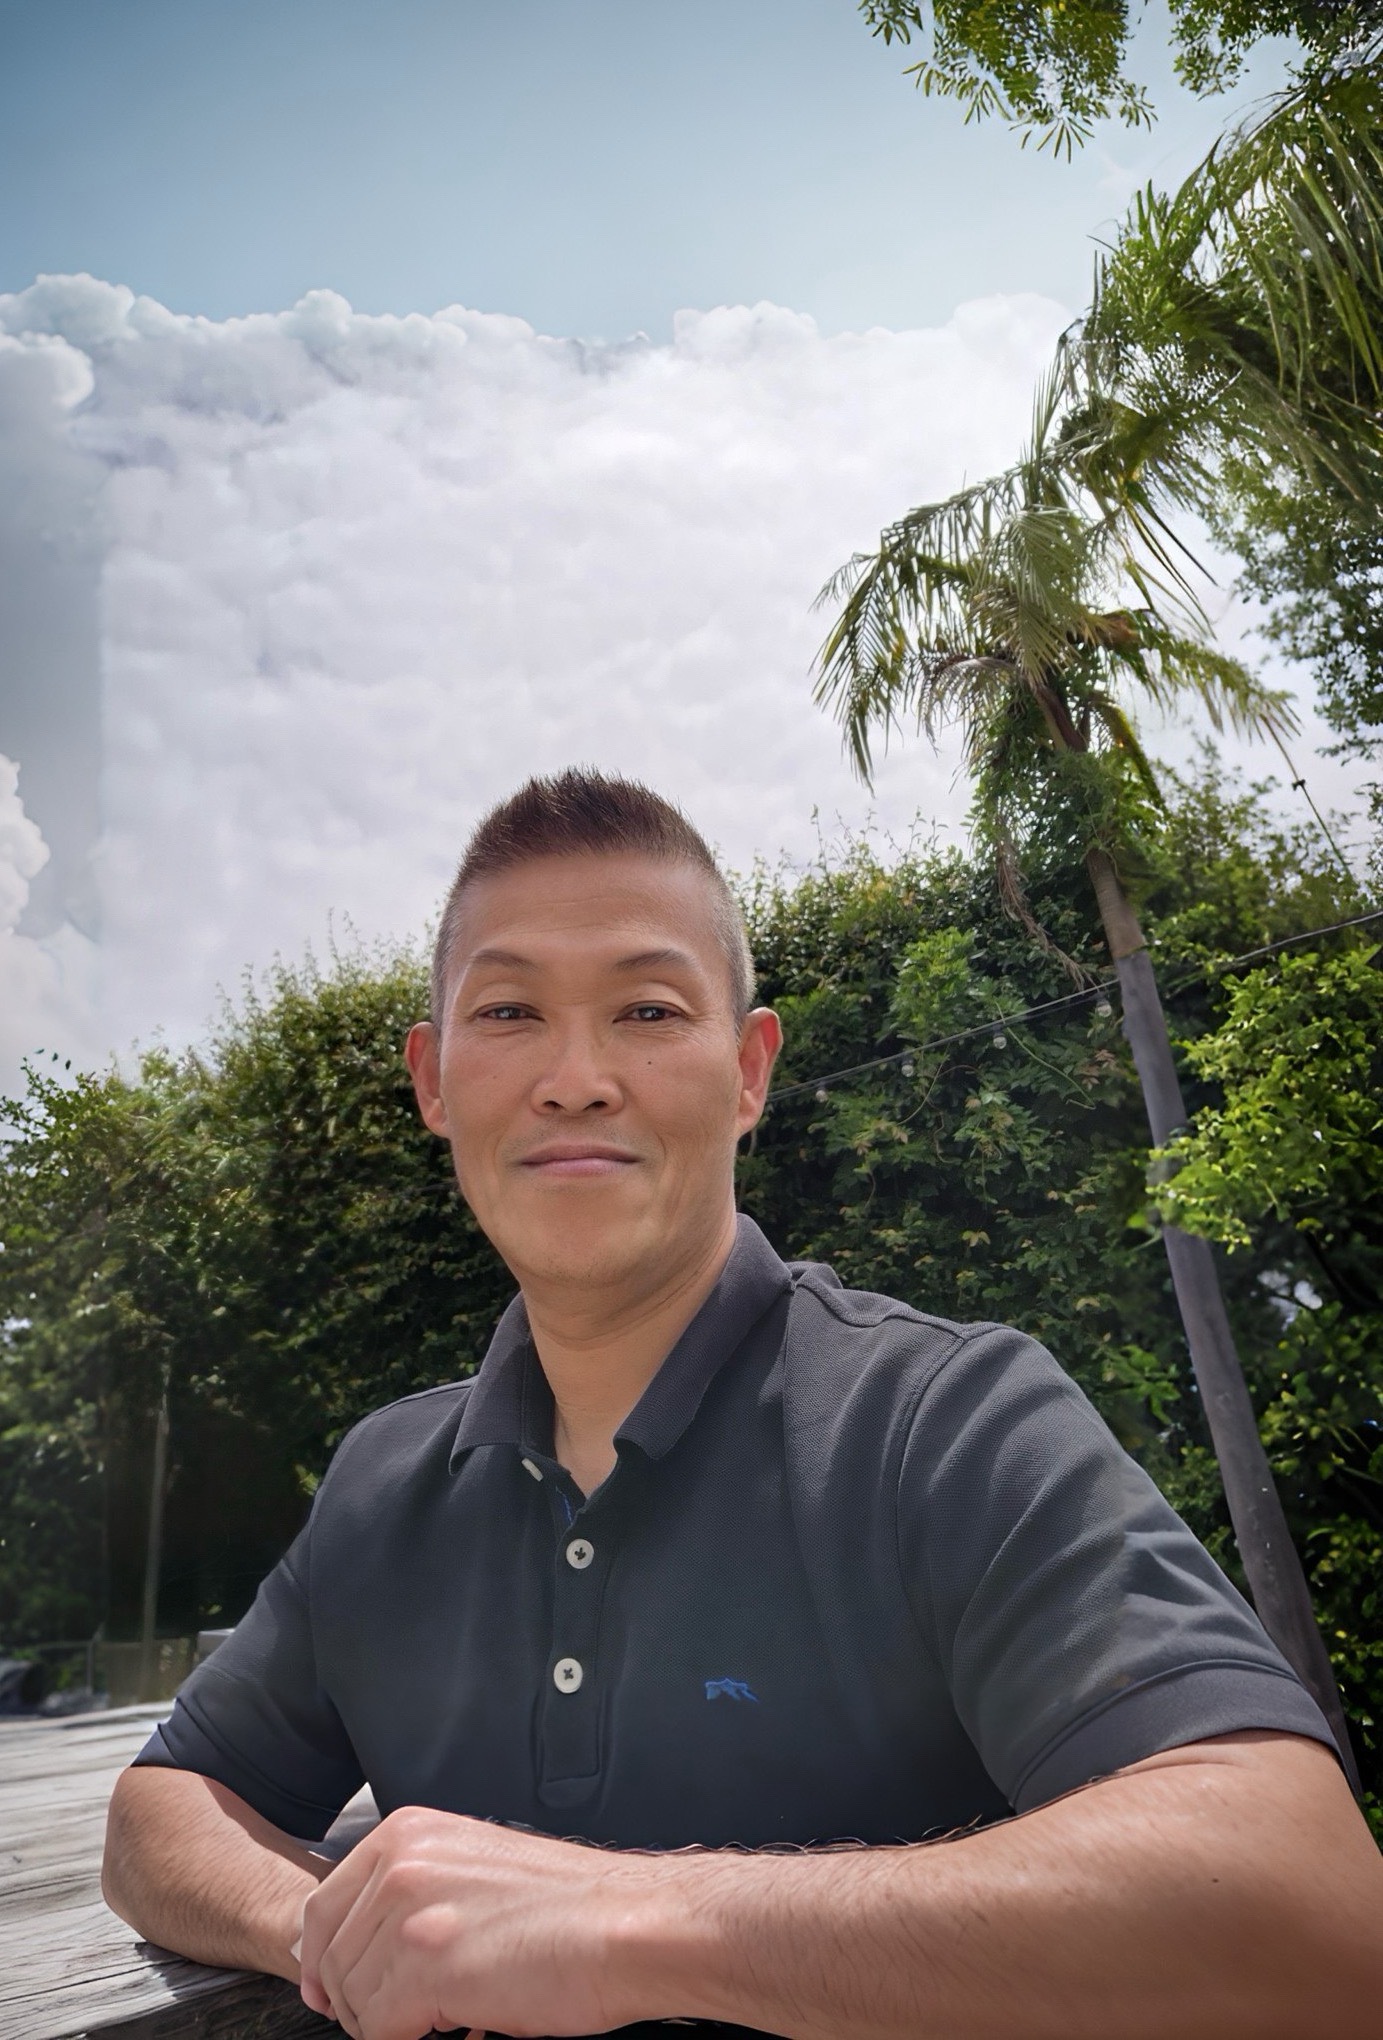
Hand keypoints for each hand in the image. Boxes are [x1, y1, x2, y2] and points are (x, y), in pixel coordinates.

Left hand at [296, 1805, 661, 2039]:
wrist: (627, 1925)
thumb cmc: (567, 1907)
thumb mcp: (471, 1867)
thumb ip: (411, 1888)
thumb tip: (357, 1947)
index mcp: (408, 1832)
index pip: (322, 1909)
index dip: (324, 1963)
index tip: (332, 1993)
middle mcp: (400, 1863)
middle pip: (331, 1959)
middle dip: (358, 2000)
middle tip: (404, 2016)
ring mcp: (410, 1913)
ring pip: (353, 2000)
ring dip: (388, 2023)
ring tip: (442, 2015)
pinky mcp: (426, 1967)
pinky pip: (379, 2031)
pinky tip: (455, 2024)